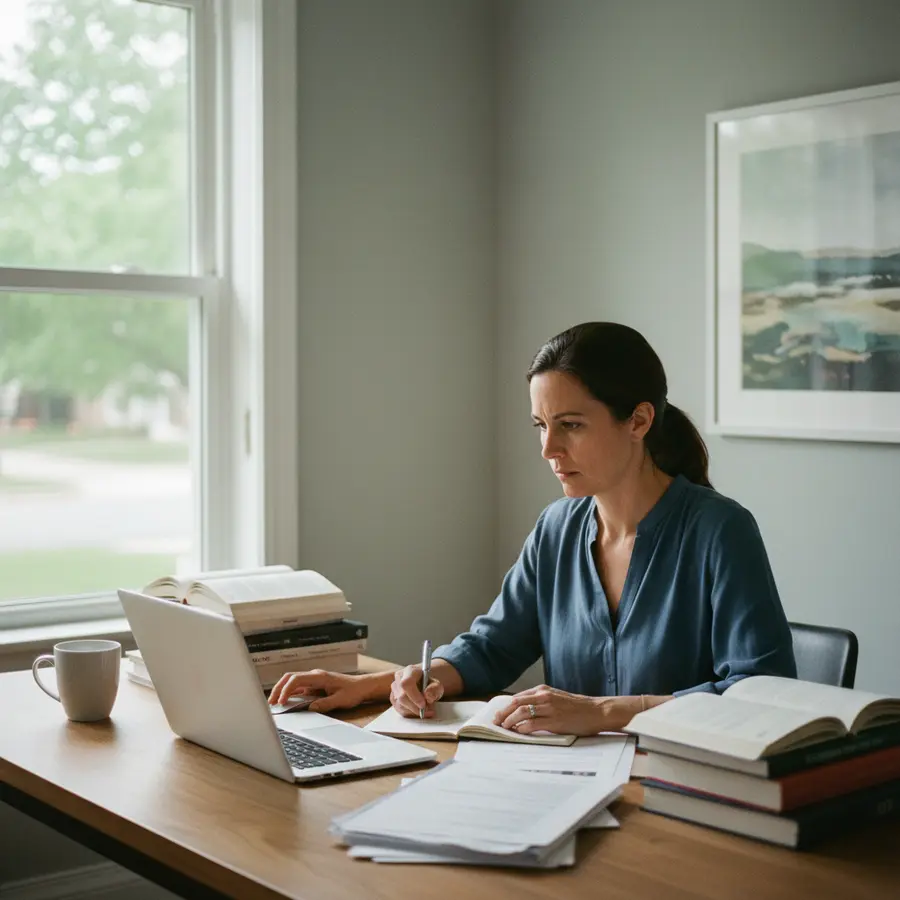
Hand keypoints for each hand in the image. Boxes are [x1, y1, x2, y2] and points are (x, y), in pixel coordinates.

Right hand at [267, 669, 370, 713]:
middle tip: (270, 703)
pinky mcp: (314, 685)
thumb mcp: (341, 700)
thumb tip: (310, 708)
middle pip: (290, 678)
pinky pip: (298, 688)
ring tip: (274, 704)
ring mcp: (313, 680)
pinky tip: (285, 703)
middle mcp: (314, 676)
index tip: (281, 702)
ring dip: (282, 691)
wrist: (362, 686)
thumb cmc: (353, 692)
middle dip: (279, 689)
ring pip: (292, 682)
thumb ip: (326, 704)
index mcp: (320, 677)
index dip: (286, 690)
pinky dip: (289, 693)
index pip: (296, 679)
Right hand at [390, 664, 443, 717]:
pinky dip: (409, 713)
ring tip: (425, 709)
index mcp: (410, 671)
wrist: (424, 684)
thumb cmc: (429, 684)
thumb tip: (427, 696)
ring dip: (413, 710)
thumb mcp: (437, 685)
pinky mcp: (393, 697)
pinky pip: (398, 709)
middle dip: (414, 707)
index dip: (414, 696)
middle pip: (401, 696)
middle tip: (426, 709)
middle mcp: (399, 677)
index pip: (406, 683)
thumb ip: (435, 689)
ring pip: (399, 704)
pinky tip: (418, 710)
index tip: (423, 704)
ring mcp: (394, 687)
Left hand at [492, 684, 606, 735]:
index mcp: (543, 690)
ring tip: (504, 728)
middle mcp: (544, 696)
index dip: (505, 707)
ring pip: (521, 712)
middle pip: (516, 703)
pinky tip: (518, 732)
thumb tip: (523, 711)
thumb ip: (541, 701)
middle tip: (495, 722)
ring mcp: (549, 708)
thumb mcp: (556, 698)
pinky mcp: (554, 720)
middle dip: (503, 713)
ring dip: (509, 720)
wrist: (596, 711)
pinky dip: (522, 728)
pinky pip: (533, 723)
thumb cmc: (577, 707)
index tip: (498, 715)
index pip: (518, 697)